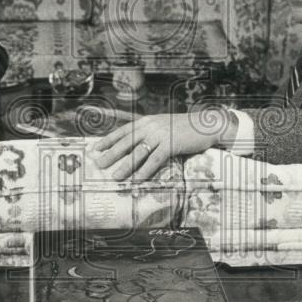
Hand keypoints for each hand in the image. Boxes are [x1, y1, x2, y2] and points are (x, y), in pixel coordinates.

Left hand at [88, 112, 227, 181]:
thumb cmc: (185, 128)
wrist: (206, 124)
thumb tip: (135, 146)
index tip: (95, 148)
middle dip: (111, 154)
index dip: (108, 140)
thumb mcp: (163, 125)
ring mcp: (160, 134)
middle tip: (99, 165)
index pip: (122, 131)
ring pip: (138, 153)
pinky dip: (145, 171)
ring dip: (126, 166)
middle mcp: (150, 126)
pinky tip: (138, 180)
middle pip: (126, 142)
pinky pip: (155, 160)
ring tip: (115, 176)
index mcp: (146, 121)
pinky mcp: (171, 143)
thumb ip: (150, 132)